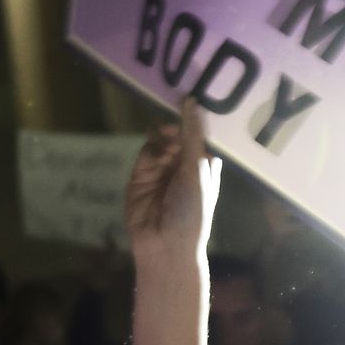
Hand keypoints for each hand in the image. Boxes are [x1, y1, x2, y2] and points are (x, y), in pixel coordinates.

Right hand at [125, 99, 220, 261]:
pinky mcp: (140, 176)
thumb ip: (192, 135)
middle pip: (176, 134)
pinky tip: (157, 157)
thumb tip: (192, 101)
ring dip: (163, 140)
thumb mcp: (197, 170)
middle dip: (175, 129)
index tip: (188, 99)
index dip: (193, 120)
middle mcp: (182, 166)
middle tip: (173, 132)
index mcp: (204, 165)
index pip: (198, 135)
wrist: (166, 245)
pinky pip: (145, 153)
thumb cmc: (192, 210)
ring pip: (159, 141)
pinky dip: (150, 150)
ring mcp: (160, 170)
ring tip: (167, 152)